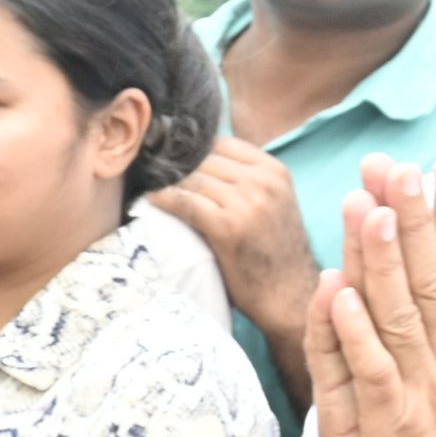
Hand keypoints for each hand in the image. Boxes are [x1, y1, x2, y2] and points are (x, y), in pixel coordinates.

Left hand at [149, 136, 316, 336]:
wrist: (288, 293)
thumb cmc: (272, 252)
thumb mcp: (271, 203)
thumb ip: (244, 179)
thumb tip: (198, 160)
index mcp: (273, 170)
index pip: (220, 143)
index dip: (192, 149)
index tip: (168, 155)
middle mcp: (263, 181)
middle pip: (204, 158)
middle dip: (175, 163)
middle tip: (148, 167)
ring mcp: (248, 202)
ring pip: (191, 178)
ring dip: (165, 180)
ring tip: (147, 183)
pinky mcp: (228, 226)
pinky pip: (185, 202)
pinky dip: (163, 199)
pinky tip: (150, 199)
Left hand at [319, 159, 435, 436]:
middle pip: (433, 280)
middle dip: (414, 220)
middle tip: (397, 168)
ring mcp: (429, 393)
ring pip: (400, 313)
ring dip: (380, 258)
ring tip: (366, 205)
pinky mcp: (395, 427)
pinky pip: (373, 370)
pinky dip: (356, 330)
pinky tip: (339, 290)